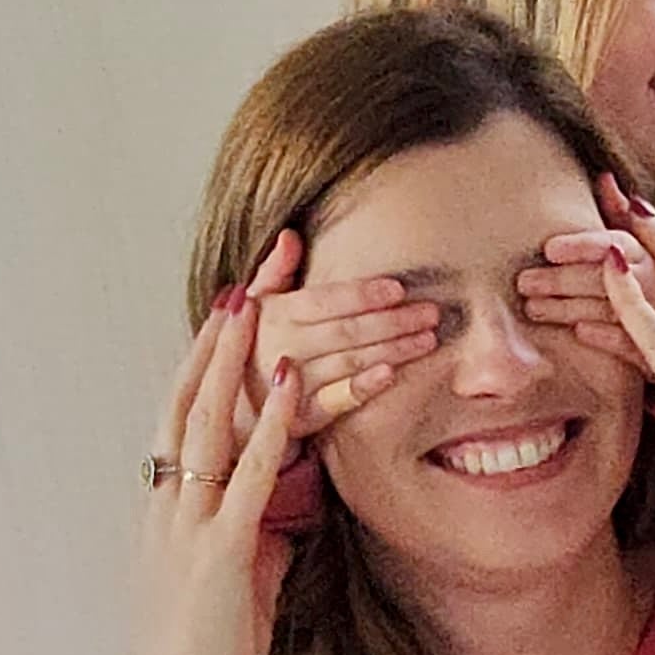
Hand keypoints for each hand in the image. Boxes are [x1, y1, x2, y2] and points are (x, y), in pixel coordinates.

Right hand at [129, 302, 301, 654]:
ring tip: (254, 308)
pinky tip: (291, 383)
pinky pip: (247, 473)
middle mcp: (168, 504)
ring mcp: (189, 522)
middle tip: (237, 289)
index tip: (220, 321)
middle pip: (185, 404)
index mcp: (164, 509)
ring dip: (232, 362)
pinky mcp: (220, 546)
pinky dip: (269, 424)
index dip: (197, 367)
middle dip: (211, 344)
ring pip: (207, 424)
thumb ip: (250, 538)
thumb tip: (279, 520)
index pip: (176, 420)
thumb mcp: (229, 579)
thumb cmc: (207, 646)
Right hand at [243, 225, 441, 437]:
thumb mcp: (251, 307)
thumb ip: (273, 272)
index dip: (363, 294)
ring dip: (392, 350)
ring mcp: (290, 385)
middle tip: (431, 313)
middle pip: (346, 330)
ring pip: (349, 362)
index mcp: (273, 316)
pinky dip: (363, 388)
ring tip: (427, 340)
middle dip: (393, 321)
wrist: (223, 410)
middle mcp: (281, 348)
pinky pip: (336, 402)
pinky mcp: (298, 418)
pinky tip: (391, 374)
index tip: (398, 289)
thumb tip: (290, 236)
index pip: (325, 300)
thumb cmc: (245, 350)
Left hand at [518, 173, 654, 344]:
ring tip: (533, 309)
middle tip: (524, 282)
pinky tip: (579, 333)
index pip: (619, 242)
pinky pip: (635, 348)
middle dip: (562, 279)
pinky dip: (607, 339)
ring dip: (570, 308)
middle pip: (606, 278)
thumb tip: (603, 178)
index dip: (583, 244)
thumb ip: (629, 219)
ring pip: (611, 311)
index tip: (549, 248)